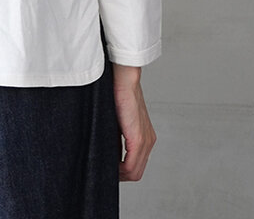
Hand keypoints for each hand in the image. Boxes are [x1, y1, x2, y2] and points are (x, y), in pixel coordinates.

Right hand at [112, 64, 156, 180]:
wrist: (123, 78)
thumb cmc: (116, 93)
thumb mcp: (116, 120)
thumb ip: (115, 136)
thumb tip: (105, 150)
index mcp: (144, 135)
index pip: (136, 164)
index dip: (121, 170)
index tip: (108, 167)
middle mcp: (148, 140)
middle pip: (136, 172)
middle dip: (119, 175)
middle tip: (104, 171)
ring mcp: (145, 141)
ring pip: (134, 172)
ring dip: (119, 174)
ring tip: (105, 168)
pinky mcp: (138, 139)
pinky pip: (131, 166)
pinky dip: (120, 170)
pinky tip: (109, 165)